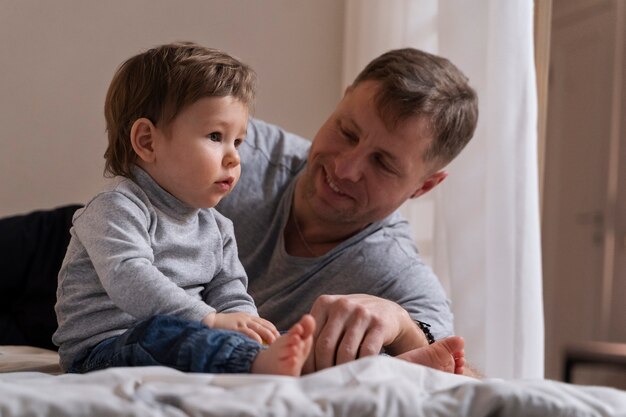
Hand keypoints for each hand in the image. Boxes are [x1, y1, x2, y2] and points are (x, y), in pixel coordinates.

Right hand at [202, 312, 279, 344]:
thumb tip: (259, 338)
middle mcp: (247, 318)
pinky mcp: (236, 328)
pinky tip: (260, 343)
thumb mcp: (239, 323)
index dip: (273, 329)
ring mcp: (241, 322)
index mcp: (248, 317)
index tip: (279, 337)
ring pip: (259, 328)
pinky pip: (248, 332)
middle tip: (279, 342)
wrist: (211, 321)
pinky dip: (255, 337)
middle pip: (264, 325)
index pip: (265, 322)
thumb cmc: (225, 325)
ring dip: (268, 336)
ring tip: (273, 343)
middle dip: (273, 333)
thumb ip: (248, 328)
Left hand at [304, 294, 427, 371]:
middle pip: (325, 346)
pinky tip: (357, 372)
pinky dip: (360, 366)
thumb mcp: (332, 316)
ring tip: (339, 380)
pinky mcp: (379, 324)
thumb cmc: (351, 319)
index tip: (308, 375)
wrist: (386, 310)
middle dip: (323, 368)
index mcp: (325, 303)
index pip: (311, 337)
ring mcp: (362, 313)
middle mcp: (342, 305)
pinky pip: (366, 352)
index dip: (308, 360)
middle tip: (323, 382)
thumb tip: (295, 358)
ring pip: (345, 351)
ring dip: (341, 370)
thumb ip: (315, 330)